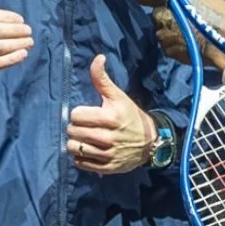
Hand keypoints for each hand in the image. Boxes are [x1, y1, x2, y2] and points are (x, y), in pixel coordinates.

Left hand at [67, 55, 154, 173]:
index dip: (78, 113)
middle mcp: (108, 137)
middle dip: (75, 127)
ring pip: (74, 148)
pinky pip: (81, 163)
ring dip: (75, 142)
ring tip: (83, 138)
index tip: (85, 114)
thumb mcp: (118, 96)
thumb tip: (98, 57)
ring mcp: (108, 154)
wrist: (151, 141)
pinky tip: (87, 150)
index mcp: (109, 117)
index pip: (76, 115)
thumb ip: (102, 78)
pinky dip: (80, 157)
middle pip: (73, 131)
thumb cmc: (130, 115)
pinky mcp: (107, 168)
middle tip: (84, 126)